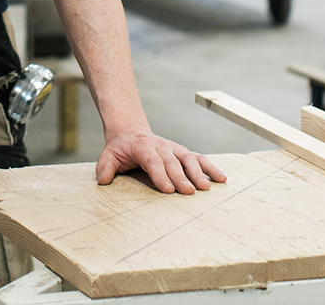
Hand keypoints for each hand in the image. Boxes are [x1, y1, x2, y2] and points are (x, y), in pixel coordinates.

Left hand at [95, 131, 226, 193]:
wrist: (131, 132)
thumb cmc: (121, 148)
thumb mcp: (109, 155)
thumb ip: (105, 167)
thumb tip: (103, 180)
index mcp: (143, 148)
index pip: (153, 161)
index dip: (160, 175)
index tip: (168, 189)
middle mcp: (162, 147)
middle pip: (173, 162)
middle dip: (181, 177)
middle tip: (189, 192)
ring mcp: (174, 149)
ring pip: (189, 159)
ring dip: (199, 173)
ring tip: (206, 188)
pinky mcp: (183, 153)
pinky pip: (199, 159)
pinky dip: (211, 167)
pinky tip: (221, 178)